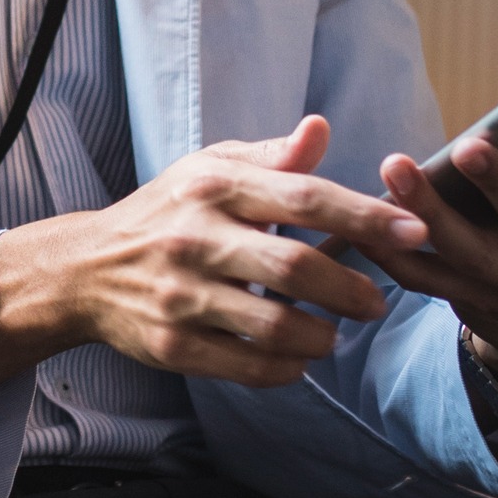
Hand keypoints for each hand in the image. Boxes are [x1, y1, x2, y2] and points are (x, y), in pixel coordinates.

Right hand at [0, 116, 429, 389]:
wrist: (85, 269)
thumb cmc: (166, 212)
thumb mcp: (210, 169)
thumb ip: (271, 157)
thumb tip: (320, 129)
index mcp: (214, 186)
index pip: (302, 196)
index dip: (363, 215)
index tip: (412, 231)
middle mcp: (195, 237)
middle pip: (293, 266)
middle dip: (351, 289)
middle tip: (377, 302)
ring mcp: (181, 294)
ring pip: (272, 324)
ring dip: (320, 335)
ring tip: (333, 333)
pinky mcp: (171, 343)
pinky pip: (244, 365)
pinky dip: (284, 368)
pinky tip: (297, 359)